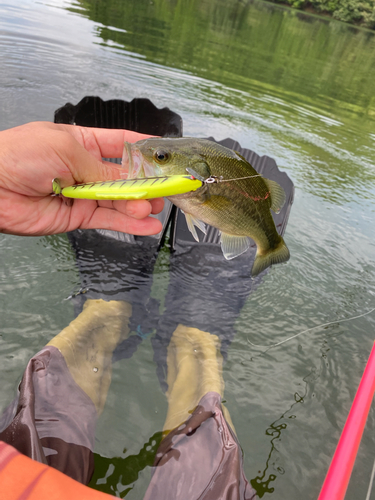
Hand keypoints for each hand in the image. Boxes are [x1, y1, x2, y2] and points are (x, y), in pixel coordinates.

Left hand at [0, 122, 163, 235]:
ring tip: (154, 208)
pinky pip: (108, 220)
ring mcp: (84, 194)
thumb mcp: (68, 150)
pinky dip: (128, 224)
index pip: (121, 144)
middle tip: (167, 189)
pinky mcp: (78, 217)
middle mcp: (86, 169)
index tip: (166, 156)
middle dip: (146, 183)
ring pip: (120, 201)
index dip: (144, 149)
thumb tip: (132, 179)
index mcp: (83, 143)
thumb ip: (103, 169)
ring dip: (139, 205)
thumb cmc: (19, 155)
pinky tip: (145, 225)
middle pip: (125, 177)